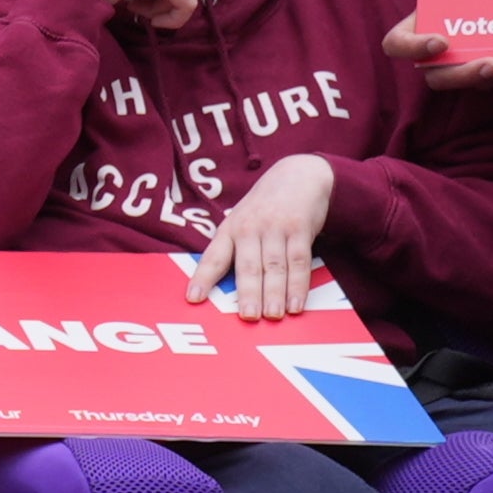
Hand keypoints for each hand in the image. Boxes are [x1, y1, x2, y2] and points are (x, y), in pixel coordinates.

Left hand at [196, 153, 341, 317]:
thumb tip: (222, 285)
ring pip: (274, 266)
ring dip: (274, 294)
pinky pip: (299, 261)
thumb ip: (235, 248)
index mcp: (230, 229)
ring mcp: (275, 228)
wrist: (299, 175)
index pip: (213, 257)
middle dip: (248, 293)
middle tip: (248, 317)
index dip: (202, 278)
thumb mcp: (242, 220)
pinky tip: (297, 304)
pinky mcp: (299, 228)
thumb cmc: (264, 207)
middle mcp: (249, 228)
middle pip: (248, 266)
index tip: (193, 299)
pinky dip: (298, 285)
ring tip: (273, 316)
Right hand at [382, 10, 492, 90]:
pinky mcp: (487, 75)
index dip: (413, 47)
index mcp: (416, 29)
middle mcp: (434, 55)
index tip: (442, 42)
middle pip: (435, 77)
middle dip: (463, 73)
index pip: (397, 45)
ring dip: (484, 77)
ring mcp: (460, 68)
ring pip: (465, 84)